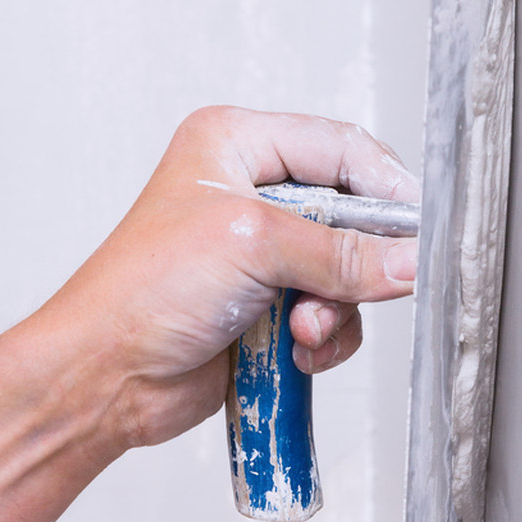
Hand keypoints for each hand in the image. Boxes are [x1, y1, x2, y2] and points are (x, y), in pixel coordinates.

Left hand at [39, 106, 419, 447]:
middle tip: (357, 288)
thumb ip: (340, 253)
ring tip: (302, 331)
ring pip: (347, 271)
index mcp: (236, 144)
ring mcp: (261, 252)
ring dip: (336, 309)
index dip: (384, 187)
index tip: (417, 230)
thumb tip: (409, 262)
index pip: (340, 147)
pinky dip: (325, 338)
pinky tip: (295, 353)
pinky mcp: (269, 304)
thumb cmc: (142, 292)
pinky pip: (332, 314)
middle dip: (355, 262)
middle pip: (350, 213)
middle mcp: (251, 192)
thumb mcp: (251, 247)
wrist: (104, 377)